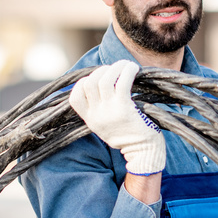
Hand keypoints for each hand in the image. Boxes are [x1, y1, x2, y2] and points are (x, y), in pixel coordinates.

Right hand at [69, 60, 165, 175]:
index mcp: (90, 120)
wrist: (143, 153)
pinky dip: (127, 71)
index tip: (99, 79)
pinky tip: (134, 69)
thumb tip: (102, 87)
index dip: (84, 82)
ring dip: (116, 67)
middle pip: (90, 82)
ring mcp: (109, 111)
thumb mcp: (105, 127)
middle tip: (116, 70)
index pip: (75, 96)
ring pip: (105, 79)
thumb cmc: (129, 138)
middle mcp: (96, 115)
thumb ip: (99, 112)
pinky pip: (122, 81)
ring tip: (126, 65)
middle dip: (102, 70)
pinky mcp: (124, 108)